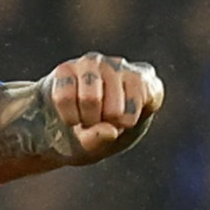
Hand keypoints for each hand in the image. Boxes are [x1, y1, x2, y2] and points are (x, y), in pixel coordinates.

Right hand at [40, 54, 165, 160]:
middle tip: (100, 126)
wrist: (61, 131)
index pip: (148, 93)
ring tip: (85, 121)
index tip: (123, 126)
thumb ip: (105, 140)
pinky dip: (68, 116)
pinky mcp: (66, 68)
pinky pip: (65, 97)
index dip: (130, 118)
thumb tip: (110, 131)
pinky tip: (70, 117)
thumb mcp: (103, 146)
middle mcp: (120, 67)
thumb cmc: (95, 136)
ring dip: (85, 120)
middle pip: (115, 109)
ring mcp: (94, 64)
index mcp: (144, 82)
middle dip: (103, 127)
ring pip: (90, 100)